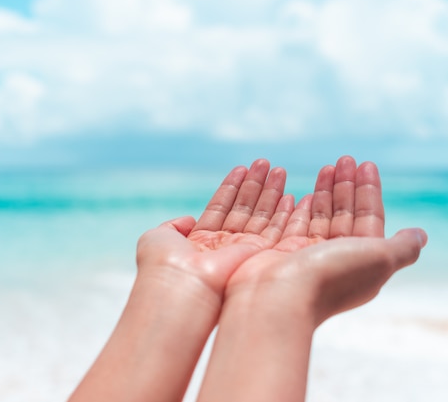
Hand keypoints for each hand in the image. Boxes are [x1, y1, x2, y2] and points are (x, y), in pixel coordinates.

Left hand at [136, 159, 292, 305]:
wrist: (179, 284)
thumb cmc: (164, 262)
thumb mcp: (159, 237)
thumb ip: (174, 225)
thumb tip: (188, 220)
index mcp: (200, 242)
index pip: (220, 209)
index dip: (231, 189)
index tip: (241, 168)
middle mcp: (222, 247)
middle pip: (242, 210)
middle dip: (254, 186)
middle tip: (265, 163)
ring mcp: (241, 252)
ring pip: (259, 217)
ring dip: (270, 193)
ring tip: (278, 169)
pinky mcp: (257, 258)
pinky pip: (274, 232)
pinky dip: (282, 214)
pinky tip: (288, 195)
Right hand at [226, 156, 426, 324]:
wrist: (276, 300)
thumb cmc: (329, 276)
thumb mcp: (378, 259)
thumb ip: (402, 247)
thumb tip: (421, 235)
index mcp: (360, 261)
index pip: (369, 219)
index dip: (369, 192)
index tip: (366, 164)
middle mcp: (335, 259)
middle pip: (344, 215)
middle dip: (347, 186)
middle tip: (345, 159)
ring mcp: (305, 257)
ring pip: (320, 217)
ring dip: (325, 191)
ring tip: (327, 166)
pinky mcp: (280, 253)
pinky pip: (293, 225)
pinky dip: (299, 208)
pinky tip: (300, 193)